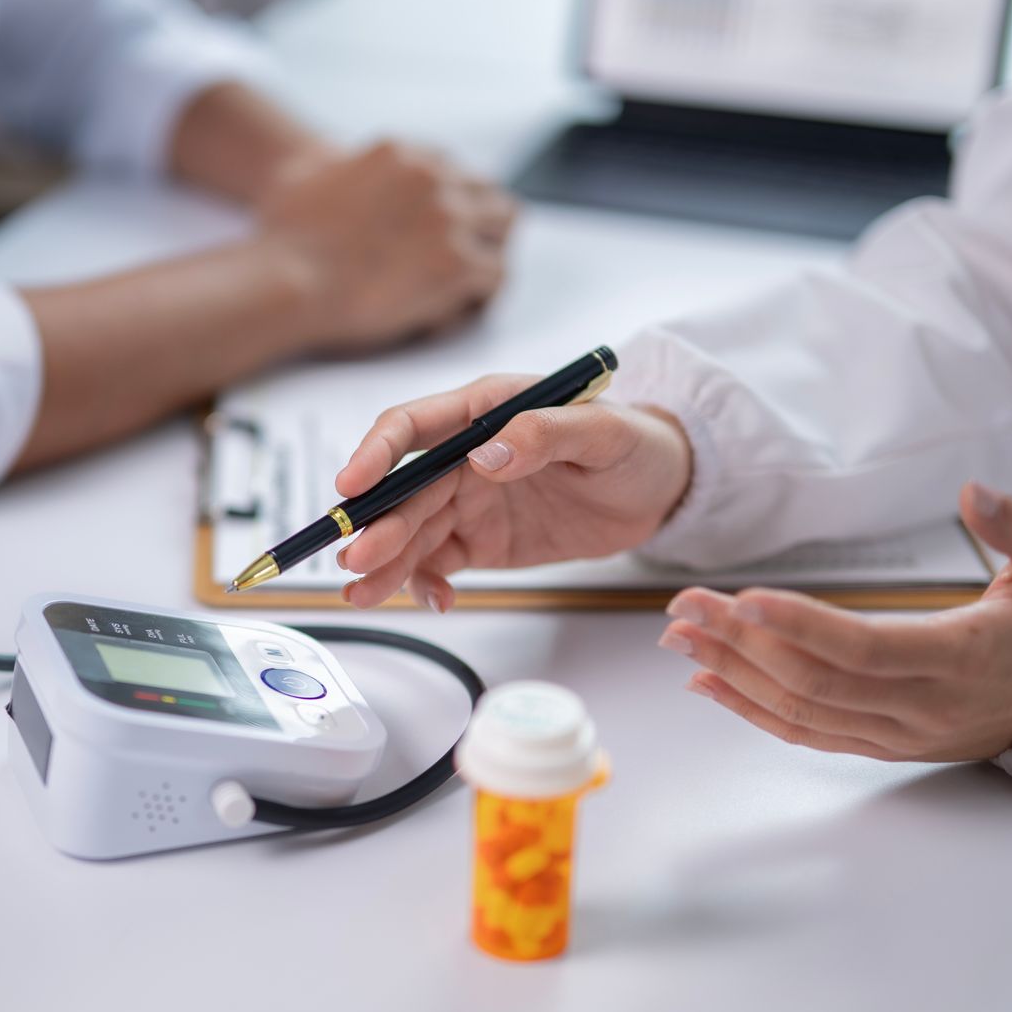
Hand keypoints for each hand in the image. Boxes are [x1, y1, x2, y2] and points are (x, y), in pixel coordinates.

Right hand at [256, 141, 516, 351]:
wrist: (283, 282)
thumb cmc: (282, 241)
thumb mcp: (302, 174)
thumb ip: (328, 163)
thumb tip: (333, 162)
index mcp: (402, 154)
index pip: (454, 171)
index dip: (451, 206)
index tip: (441, 234)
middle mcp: (433, 177)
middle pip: (488, 194)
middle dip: (479, 227)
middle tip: (462, 262)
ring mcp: (449, 218)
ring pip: (502, 231)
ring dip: (486, 257)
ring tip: (460, 289)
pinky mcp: (457, 264)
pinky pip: (497, 276)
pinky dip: (478, 296)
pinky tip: (451, 311)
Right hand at [334, 373, 693, 609]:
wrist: (659, 490)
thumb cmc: (634, 443)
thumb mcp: (604, 433)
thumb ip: (546, 434)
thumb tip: (488, 452)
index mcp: (484, 411)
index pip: (411, 427)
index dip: (375, 454)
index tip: (352, 486)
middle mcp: (464, 454)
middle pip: (403, 490)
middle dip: (377, 526)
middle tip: (357, 561)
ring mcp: (468, 500)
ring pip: (412, 532)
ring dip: (386, 563)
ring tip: (362, 594)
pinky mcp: (480, 540)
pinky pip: (439, 563)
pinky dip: (427, 583)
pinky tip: (435, 601)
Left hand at [658, 483, 1011, 761]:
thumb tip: (974, 492)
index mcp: (960, 658)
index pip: (864, 648)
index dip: (801, 626)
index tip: (744, 598)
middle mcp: (922, 705)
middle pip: (814, 680)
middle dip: (741, 643)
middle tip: (684, 607)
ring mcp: (898, 732)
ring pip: (801, 710)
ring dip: (732, 675)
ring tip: (679, 640)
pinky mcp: (883, 745)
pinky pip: (808, 734)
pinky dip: (753, 711)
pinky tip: (708, 685)